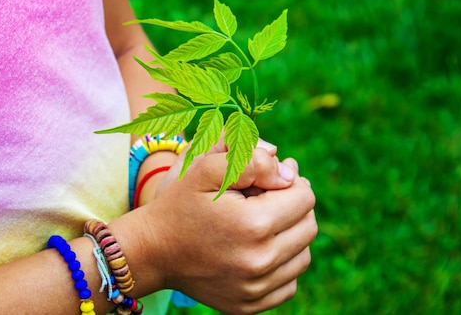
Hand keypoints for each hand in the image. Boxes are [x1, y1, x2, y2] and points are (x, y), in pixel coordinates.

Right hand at [141, 147, 316, 313]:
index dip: (290, 181)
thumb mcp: (207, 168)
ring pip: (303, 255)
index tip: (267, 181)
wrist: (151, 251)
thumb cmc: (181, 204)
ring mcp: (256, 289)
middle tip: (265, 199)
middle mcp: (260, 261)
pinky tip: (260, 250)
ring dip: (291, 235)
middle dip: (293, 206)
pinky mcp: (250, 306)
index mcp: (254, 224)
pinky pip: (290, 283)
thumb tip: (290, 174)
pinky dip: (282, 265)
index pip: (305, 196)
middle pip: (309, 226)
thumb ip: (252, 160)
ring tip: (262, 224)